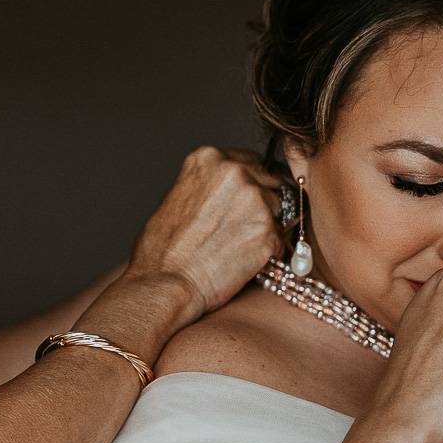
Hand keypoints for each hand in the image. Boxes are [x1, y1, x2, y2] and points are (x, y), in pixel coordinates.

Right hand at [126, 147, 283, 320]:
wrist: (165, 284)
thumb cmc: (162, 249)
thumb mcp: (177, 195)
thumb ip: (208, 184)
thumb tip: (230, 191)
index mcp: (210, 158)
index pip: (251, 160)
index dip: (250, 182)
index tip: (244, 199)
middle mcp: (236, 172)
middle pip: (269, 181)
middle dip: (261, 202)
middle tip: (240, 227)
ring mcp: (255, 201)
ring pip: (278, 210)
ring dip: (266, 226)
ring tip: (236, 247)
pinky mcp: (268, 232)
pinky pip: (280, 239)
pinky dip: (267, 251)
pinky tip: (242, 261)